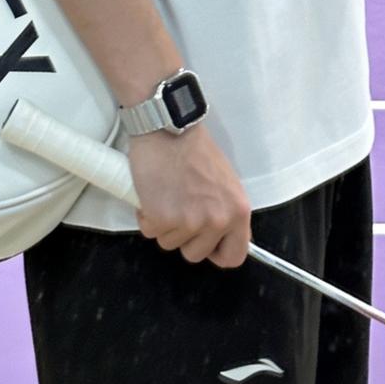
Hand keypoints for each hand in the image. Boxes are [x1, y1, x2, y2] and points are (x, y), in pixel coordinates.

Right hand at [128, 124, 251, 268]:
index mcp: (238, 210)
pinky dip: (146, 216)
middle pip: (196, 254)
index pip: (234, 256)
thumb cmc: (194, 149)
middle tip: (179, 207)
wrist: (168, 128)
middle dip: (184, 236)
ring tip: (166, 194)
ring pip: (170, 243)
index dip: (216, 252)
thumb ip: (224, 209)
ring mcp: (189, 221)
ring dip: (164, 224)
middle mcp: (217, 220)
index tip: (205, 242)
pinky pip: (150, 232)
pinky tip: (152, 192)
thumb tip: (219, 233)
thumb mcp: (224, 181)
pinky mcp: (162, 219)